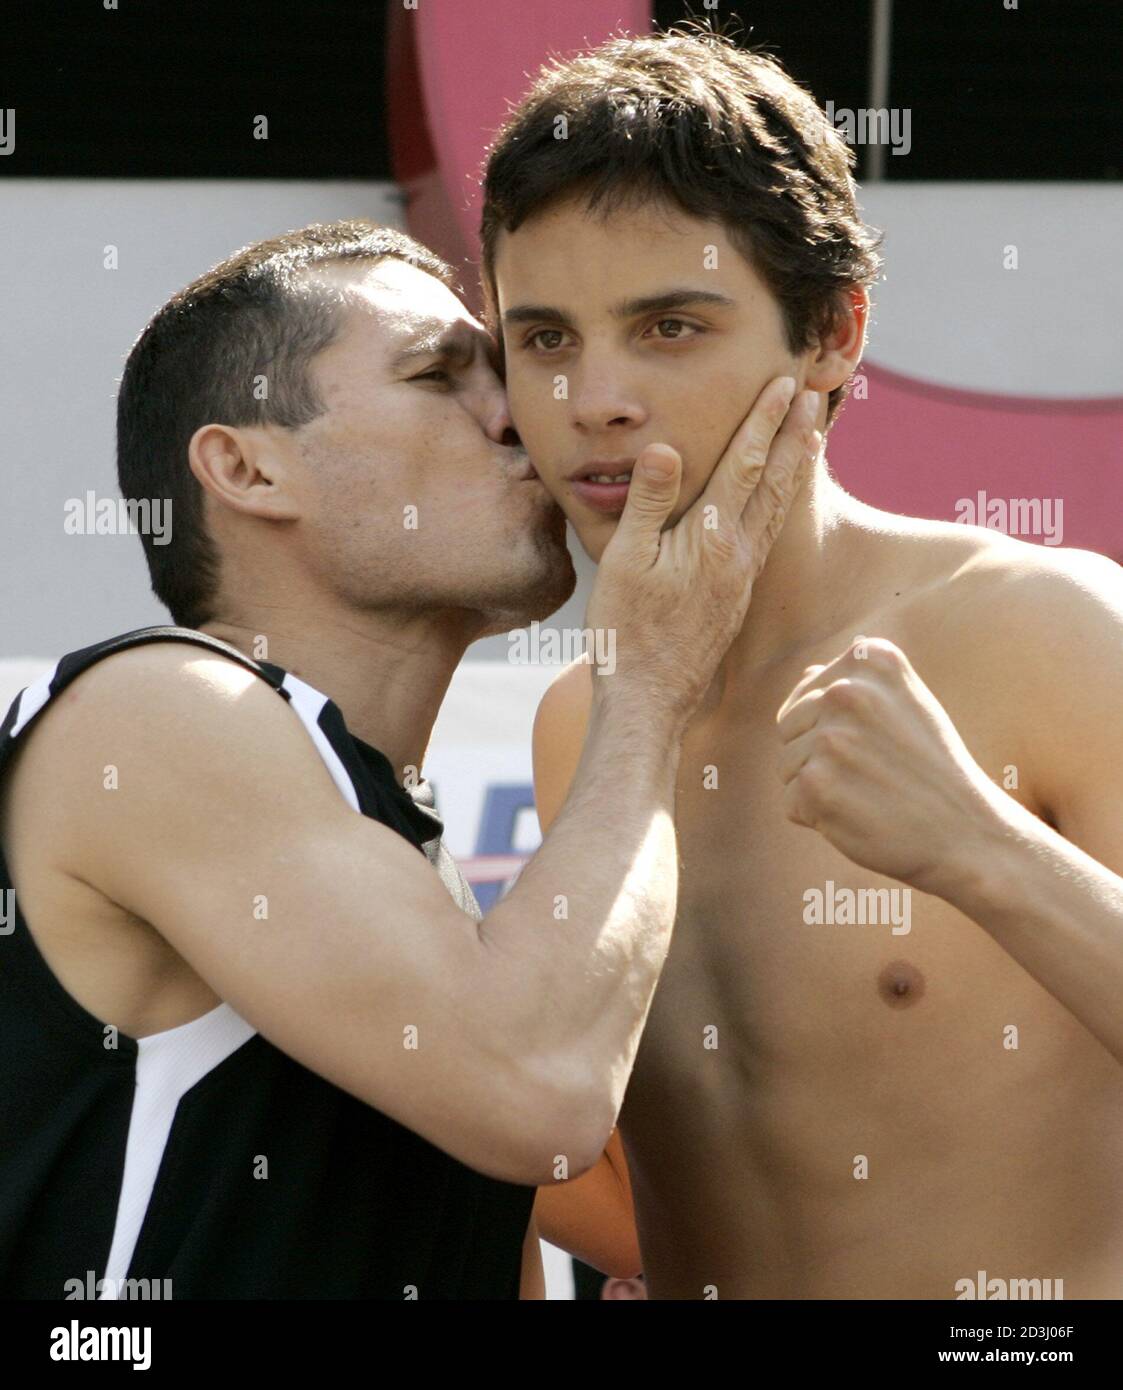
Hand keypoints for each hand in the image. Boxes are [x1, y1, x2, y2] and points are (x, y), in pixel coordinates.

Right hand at [587, 377, 821, 725]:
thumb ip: (647, 503)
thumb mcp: (623, 562)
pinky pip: (766, 537)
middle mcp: (738, 556)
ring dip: (793, 469)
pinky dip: (779, 505)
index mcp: (711, 540)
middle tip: (812, 395)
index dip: (763, 421)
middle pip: (774, 482)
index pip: (743, 465)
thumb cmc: (626, 633)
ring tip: (810, 437)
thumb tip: (666, 448)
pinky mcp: (736, 599)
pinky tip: (777, 502)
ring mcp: (741, 579)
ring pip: (776, 511)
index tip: (782, 383)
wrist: (648, 701)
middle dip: (793, 435)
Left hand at [775, 637, 1005, 894]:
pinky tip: (860, 816)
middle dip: (819, 756)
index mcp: (870, 659)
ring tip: (871, 793)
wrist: (968, 832)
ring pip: (787, 766)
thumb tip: (805, 674)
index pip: (807, 693)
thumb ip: (857, 686)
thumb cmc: (932, 769)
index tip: (881, 743)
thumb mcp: (908, 706)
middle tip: (875, 773)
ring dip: (819, 789)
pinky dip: (817, 818)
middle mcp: (846, 690)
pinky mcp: (816, 784)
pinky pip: (791, 803)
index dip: (836, 728)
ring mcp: (830, 737)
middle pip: (789, 726)